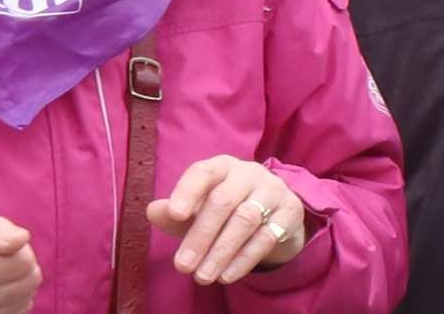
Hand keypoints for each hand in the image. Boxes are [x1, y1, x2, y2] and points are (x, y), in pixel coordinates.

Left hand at [148, 155, 307, 284]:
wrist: (274, 213)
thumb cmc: (226, 209)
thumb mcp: (199, 209)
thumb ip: (176, 212)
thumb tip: (152, 211)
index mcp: (222, 166)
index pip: (203, 172)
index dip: (188, 191)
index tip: (174, 214)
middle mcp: (249, 173)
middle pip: (223, 201)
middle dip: (200, 236)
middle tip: (182, 266)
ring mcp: (273, 191)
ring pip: (246, 220)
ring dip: (221, 251)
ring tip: (203, 277)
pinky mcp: (290, 212)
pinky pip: (267, 237)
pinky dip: (244, 259)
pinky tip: (226, 276)